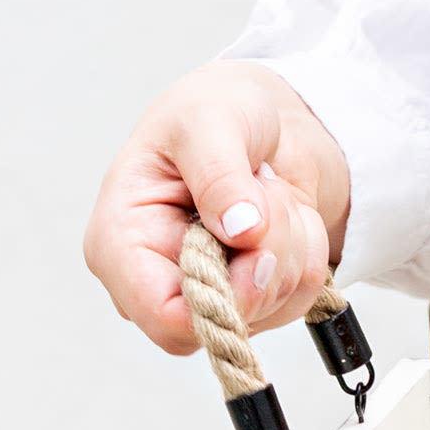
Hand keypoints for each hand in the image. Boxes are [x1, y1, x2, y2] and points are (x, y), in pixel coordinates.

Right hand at [84, 61, 351, 356]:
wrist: (259, 113)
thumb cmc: (213, 109)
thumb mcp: (209, 121)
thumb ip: (220, 174)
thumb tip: (243, 231)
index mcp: (121, 243)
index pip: (164, 316)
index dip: (222, 297)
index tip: (259, 245)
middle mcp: (159, 281)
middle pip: (224, 319)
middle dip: (267, 257)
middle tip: (267, 190)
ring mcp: (207, 293)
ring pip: (269, 309)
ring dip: (292, 244)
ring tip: (268, 189)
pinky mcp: (250, 293)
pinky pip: (298, 298)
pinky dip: (308, 250)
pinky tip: (284, 209)